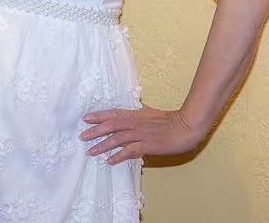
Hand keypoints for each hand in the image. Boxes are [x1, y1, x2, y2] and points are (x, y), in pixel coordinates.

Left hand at [80, 104, 201, 163]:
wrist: (186, 127)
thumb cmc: (170, 120)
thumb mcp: (151, 112)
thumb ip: (139, 111)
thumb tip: (134, 107)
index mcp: (135, 114)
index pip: (112, 113)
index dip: (98, 115)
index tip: (85, 118)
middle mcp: (134, 123)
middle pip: (110, 126)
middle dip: (94, 131)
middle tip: (82, 136)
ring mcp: (140, 135)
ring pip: (116, 139)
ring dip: (102, 145)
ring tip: (90, 150)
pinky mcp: (147, 146)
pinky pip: (129, 151)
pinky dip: (118, 156)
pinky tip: (109, 161)